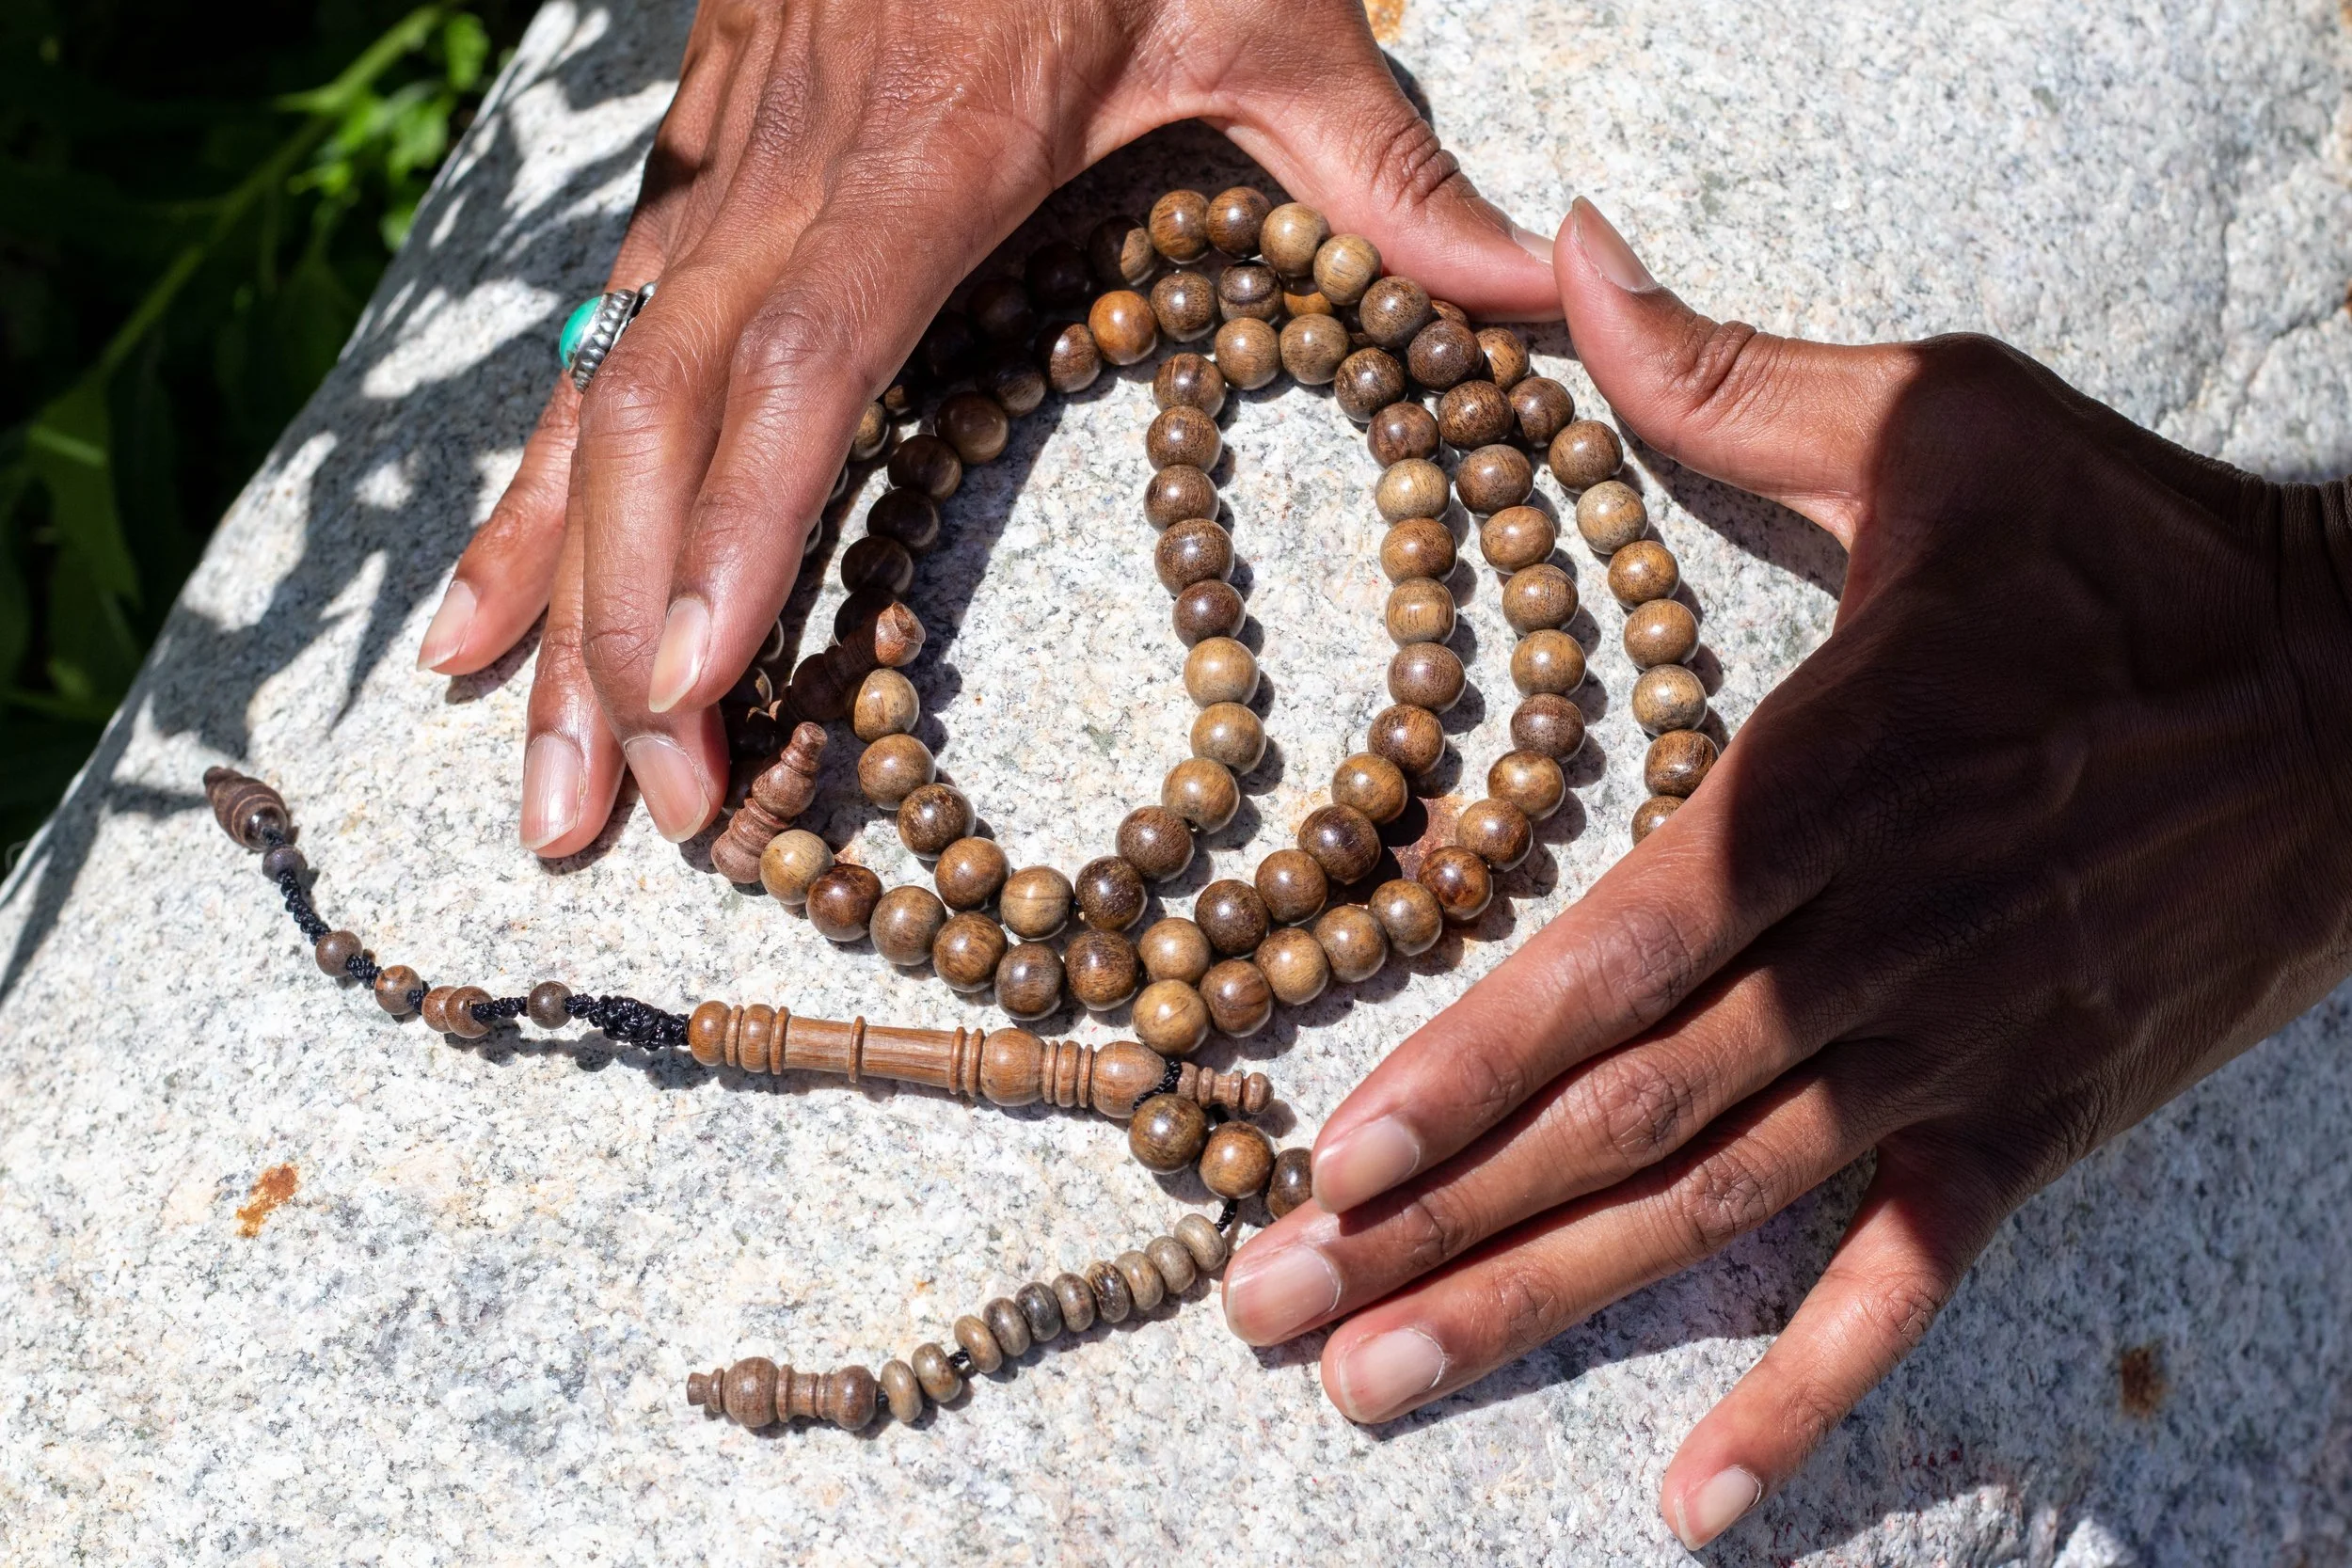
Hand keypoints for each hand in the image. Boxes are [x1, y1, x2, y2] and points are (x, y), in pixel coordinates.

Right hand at [415, 0, 1559, 854]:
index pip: (810, 353)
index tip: (697, 682)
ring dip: (552, 583)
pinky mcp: (698, 161)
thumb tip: (1546, 283)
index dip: (739, 520)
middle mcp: (795, 163)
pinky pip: (592, 343)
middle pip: (664, 408)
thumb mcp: (1273, 13)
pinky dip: (532, 487)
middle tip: (625, 811)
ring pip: (599, 387)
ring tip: (527, 762)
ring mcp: (725, 162)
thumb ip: (1384, 172)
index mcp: (937, 139)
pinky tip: (487, 608)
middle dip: (626, 618)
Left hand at [1221, 199, 2351, 1547]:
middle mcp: (1879, 946)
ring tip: (1379, 1385)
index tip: (1330, 1160)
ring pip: (1721, 1211)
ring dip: (1540, 1307)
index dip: (1470, 1065)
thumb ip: (1720, 372)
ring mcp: (1958, 1056)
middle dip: (1437, 1220)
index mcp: (1835, 777)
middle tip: (1269, 1313)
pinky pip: (1905, 1279)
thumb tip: (1562, 249)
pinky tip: (1686, 1500)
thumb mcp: (1934, 422)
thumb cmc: (2132, 551)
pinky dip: (1800, 1394)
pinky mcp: (2032, 1122)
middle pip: (1630, 1115)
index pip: (1616, 953)